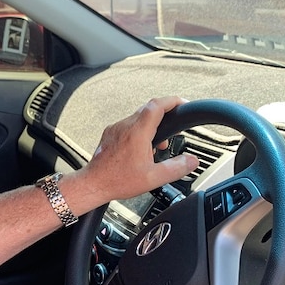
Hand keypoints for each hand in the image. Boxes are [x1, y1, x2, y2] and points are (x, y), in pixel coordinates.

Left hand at [72, 96, 198, 207]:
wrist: (93, 184)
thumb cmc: (117, 181)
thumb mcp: (154, 178)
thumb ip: (176, 168)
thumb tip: (192, 161)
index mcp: (137, 132)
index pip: (157, 105)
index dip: (173, 101)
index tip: (182, 103)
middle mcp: (125, 126)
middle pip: (148, 109)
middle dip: (165, 116)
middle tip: (173, 129)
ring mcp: (115, 129)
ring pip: (138, 117)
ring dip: (152, 125)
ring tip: (158, 145)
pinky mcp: (109, 134)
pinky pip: (128, 125)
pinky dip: (140, 131)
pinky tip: (142, 148)